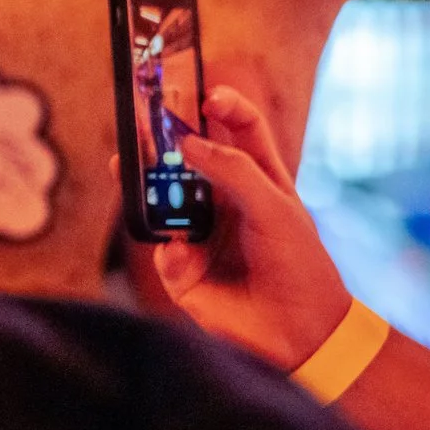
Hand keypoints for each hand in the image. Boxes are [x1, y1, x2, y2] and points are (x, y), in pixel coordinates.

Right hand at [150, 85, 352, 369]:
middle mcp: (224, 202)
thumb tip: (186, 145)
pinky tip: (181, 250)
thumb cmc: (300, 265)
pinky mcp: (181, 270)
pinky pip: (160, 248)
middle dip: (162, 139)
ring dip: (144, 184)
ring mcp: (199, 235)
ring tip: (128, 166)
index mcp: (256, 180)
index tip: (204, 95)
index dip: (223, 107)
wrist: (301, 334)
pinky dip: (168, 248)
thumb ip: (233, 171)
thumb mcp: (275, 208)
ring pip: (161, 200)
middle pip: (185, 160)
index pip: (239, 130)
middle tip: (141, 120)